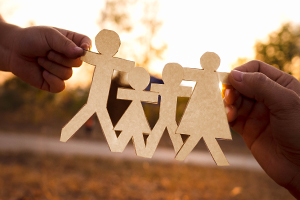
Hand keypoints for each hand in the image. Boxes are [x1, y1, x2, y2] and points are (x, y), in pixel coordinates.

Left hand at [0, 22, 90, 92]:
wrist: (12, 50)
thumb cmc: (31, 39)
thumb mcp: (49, 35)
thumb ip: (66, 44)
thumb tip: (81, 53)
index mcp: (71, 43)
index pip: (87, 45)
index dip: (87, 48)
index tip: (82, 49)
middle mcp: (69, 58)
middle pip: (78, 62)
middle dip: (60, 57)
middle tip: (46, 51)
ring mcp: (62, 71)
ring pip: (68, 74)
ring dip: (51, 66)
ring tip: (40, 59)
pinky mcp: (54, 83)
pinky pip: (60, 86)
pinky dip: (51, 79)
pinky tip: (42, 73)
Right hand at [224, 60, 299, 197]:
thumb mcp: (286, 103)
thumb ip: (260, 86)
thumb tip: (234, 75)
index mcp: (280, 85)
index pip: (255, 69)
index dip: (241, 72)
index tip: (231, 81)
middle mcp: (266, 97)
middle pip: (241, 84)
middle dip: (232, 89)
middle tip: (229, 98)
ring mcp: (256, 113)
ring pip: (234, 100)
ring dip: (227, 104)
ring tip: (229, 113)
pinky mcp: (247, 128)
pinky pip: (230, 117)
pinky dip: (224, 116)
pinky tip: (227, 119)